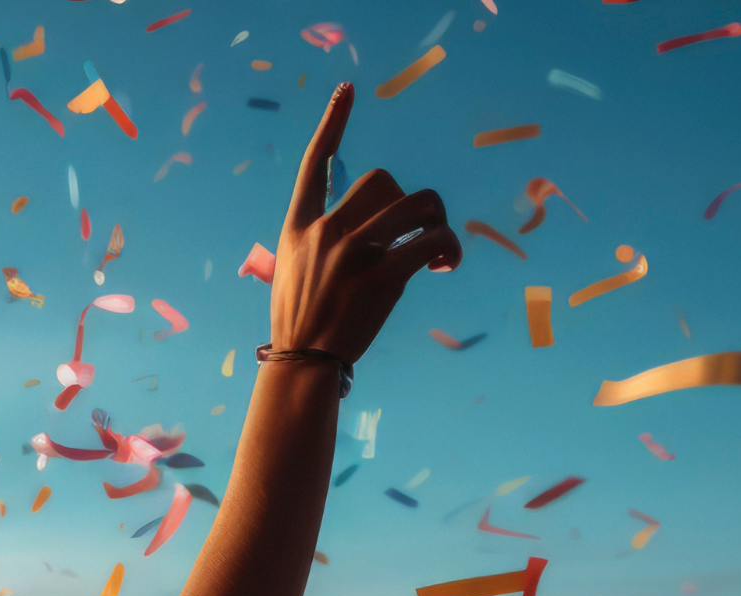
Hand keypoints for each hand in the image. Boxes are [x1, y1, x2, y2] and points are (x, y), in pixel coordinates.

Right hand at [269, 84, 461, 364]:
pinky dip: (448, 250)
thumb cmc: (302, 319)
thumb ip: (320, 240)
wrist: (303, 360)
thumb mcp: (293, 270)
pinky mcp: (382, 274)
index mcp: (299, 225)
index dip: (333, 122)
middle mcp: (325, 229)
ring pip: (417, 205)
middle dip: (411, 204)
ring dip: (437, 222)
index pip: (316, 162)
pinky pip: (432, 241)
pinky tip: (444, 267)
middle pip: (385, 181)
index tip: (348, 90)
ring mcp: (353, 250)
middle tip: (422, 235)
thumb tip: (365, 227)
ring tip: (439, 253)